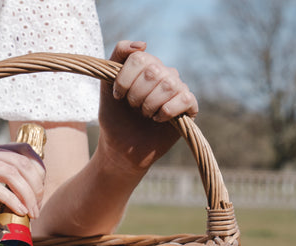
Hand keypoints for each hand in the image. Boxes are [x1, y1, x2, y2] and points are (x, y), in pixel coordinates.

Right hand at [0, 142, 45, 217]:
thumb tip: (21, 203)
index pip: (25, 153)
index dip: (38, 173)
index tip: (39, 196)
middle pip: (22, 164)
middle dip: (36, 188)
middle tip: (37, 209)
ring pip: (11, 173)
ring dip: (27, 195)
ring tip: (31, 213)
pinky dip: (10, 199)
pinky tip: (18, 211)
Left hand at [97, 41, 197, 175]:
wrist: (122, 150)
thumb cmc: (116, 119)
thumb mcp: (107, 87)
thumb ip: (116, 58)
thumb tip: (143, 44)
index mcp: (146, 66)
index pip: (139, 58)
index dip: (124, 79)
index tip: (118, 96)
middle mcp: (165, 74)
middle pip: (153, 71)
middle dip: (136, 95)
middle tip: (133, 108)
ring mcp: (178, 89)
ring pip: (168, 84)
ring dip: (149, 105)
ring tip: (145, 115)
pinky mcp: (189, 108)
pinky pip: (183, 99)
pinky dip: (166, 111)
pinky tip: (158, 119)